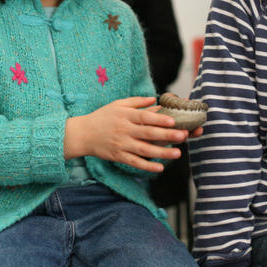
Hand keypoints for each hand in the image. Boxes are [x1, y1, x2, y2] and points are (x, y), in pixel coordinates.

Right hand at [64, 96, 188, 171]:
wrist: (82, 134)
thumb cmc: (102, 117)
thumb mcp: (117, 104)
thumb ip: (137, 102)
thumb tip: (155, 99)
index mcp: (125, 115)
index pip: (144, 117)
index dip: (159, 118)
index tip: (173, 120)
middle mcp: (124, 130)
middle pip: (148, 133)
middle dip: (167, 135)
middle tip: (184, 135)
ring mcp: (122, 144)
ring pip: (144, 149)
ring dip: (162, 152)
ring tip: (178, 153)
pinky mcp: (118, 156)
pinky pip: (135, 162)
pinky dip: (147, 165)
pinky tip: (160, 167)